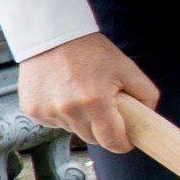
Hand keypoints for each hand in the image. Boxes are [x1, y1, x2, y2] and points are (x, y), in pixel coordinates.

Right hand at [19, 32, 159, 152]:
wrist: (52, 35)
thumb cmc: (93, 51)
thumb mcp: (128, 69)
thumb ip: (147, 96)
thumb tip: (147, 119)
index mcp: (95, 102)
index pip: (112, 142)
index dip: (123, 143)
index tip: (127, 138)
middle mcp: (68, 110)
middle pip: (93, 139)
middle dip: (103, 129)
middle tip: (106, 108)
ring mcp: (47, 111)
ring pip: (74, 130)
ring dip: (82, 120)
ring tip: (81, 94)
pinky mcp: (32, 110)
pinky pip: (55, 123)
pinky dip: (63, 114)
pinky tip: (63, 93)